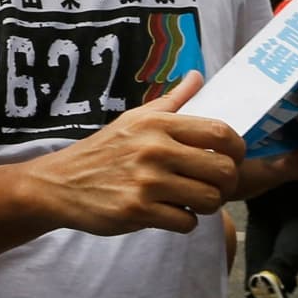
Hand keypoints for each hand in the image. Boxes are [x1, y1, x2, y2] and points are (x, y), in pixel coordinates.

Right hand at [27, 73, 245, 235]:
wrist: (59, 184)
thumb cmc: (102, 151)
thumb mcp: (134, 118)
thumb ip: (172, 100)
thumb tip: (197, 76)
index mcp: (157, 124)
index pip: (221, 132)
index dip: (237, 149)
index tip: (231, 159)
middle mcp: (154, 149)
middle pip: (223, 170)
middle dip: (225, 183)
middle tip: (213, 186)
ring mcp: (146, 181)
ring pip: (209, 199)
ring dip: (207, 205)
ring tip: (191, 200)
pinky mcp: (137, 210)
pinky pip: (186, 222)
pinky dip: (184, 222)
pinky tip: (170, 213)